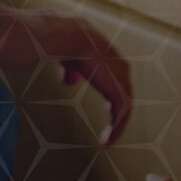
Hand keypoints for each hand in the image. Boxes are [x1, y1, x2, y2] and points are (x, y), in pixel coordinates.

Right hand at [0, 8, 132, 145]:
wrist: (68, 38)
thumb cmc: (57, 41)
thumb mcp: (64, 55)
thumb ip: (70, 68)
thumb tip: (69, 79)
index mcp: (104, 50)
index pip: (112, 71)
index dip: (108, 87)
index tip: (106, 106)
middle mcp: (116, 61)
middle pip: (121, 88)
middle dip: (115, 106)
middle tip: (108, 126)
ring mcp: (120, 75)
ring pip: (123, 104)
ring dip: (116, 123)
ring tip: (105, 141)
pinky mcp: (119, 90)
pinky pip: (121, 114)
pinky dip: (115, 129)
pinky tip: (104, 142)